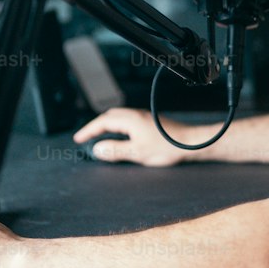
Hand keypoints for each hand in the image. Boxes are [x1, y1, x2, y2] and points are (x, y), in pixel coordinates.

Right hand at [73, 107, 190, 165]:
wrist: (190, 143)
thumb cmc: (167, 148)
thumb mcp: (137, 153)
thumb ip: (115, 151)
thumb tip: (97, 149)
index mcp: (130, 120)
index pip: (102, 123)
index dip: (88, 131)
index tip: (79, 139)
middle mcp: (135, 114)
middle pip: (109, 116)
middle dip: (95, 126)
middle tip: (86, 137)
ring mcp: (143, 116)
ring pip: (118, 117)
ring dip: (106, 125)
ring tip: (99, 136)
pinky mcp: (149, 121)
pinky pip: (127, 120)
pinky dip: (116, 126)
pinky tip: (120, 136)